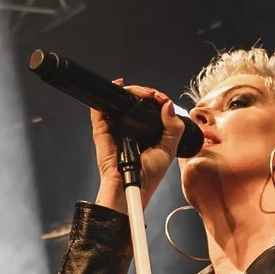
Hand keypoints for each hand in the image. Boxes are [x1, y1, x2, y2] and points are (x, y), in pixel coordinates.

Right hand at [90, 81, 188, 209]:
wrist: (132, 187)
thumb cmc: (148, 175)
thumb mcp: (168, 149)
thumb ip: (173, 128)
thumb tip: (167, 105)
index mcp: (145, 132)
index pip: (149, 109)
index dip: (156, 100)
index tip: (163, 99)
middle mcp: (130, 128)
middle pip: (134, 102)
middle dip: (144, 93)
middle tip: (154, 95)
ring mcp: (115, 128)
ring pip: (119, 102)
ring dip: (130, 91)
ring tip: (142, 92)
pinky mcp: (102, 131)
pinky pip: (101, 110)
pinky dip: (107, 96)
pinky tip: (119, 86)